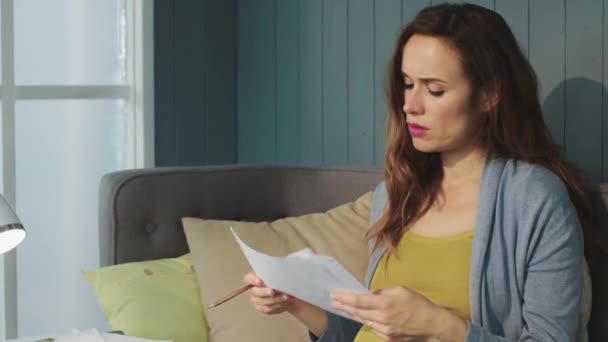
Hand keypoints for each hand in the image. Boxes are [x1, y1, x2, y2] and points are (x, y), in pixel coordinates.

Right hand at [244, 272, 300, 314]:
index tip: (261, 281)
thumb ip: (276, 271)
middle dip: (265, 292)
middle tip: (273, 291)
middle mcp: (254, 290)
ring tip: (286, 297)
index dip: (253, 280)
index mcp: (255, 278)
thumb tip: (280, 269)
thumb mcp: (280, 272)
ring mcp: (257, 300)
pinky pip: (268, 309)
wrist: (289, 291)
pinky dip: (278, 305)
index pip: (248, 278)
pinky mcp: (263, 308)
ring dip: (275, 299)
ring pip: (263, 302)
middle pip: (255, 292)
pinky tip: (286, 302)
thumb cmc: (282, 279)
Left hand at [331, 286, 466, 341]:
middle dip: (343, 306)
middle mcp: (382, 318)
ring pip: (363, 321)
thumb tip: (370, 294)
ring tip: (343, 307)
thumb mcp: (400, 290)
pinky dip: (365, 321)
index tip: (334, 294)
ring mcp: (384, 330)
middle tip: (333, 301)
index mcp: (385, 303)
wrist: (431, 324)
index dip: (344, 297)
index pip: (358, 300)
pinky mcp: (387, 338)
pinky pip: (372, 328)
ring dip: (352, 314)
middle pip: (357, 312)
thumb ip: (382, 292)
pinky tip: (360, 316)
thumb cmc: (417, 303)